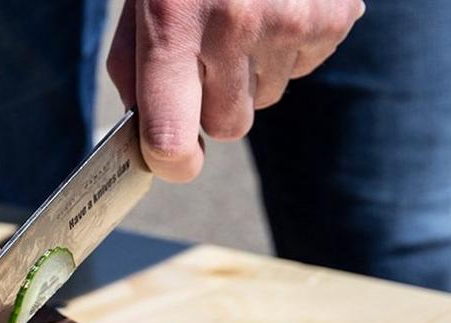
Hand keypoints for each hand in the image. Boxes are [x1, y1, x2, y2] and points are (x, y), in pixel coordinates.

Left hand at [107, 0, 364, 180]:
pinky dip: (286, 51)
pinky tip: (271, 10)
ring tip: (239, 21)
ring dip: (249, 75)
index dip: (171, 161)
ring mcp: (291, 23)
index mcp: (172, 26)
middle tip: (205, 59)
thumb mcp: (139, 6)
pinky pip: (302, 70)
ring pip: (266, 100)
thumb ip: (134, 72)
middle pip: (228, 126)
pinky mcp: (333, 17)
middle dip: (213, 106)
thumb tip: (150, 139)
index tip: (170, 159)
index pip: (171, 137)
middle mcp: (233, 28)